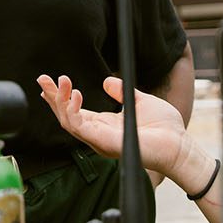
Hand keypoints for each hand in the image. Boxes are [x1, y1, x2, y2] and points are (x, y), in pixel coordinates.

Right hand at [36, 73, 186, 178]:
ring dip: (59, 101)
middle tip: (43, 78)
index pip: (74, 112)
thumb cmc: (165, 129)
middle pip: (65, 117)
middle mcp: (98, 134)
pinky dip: (72, 110)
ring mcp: (99, 140)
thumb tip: (107, 81)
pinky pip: (79, 127)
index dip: (60, 98)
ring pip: (68, 122)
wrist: (179, 144)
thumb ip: (122, 92)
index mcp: (104, 125)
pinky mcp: (104, 142)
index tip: (50, 82)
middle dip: (52, 97)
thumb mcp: (140, 101)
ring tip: (61, 80)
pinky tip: (74, 94)